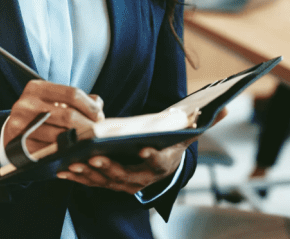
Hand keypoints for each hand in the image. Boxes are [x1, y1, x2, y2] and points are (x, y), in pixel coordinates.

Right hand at [4, 81, 104, 151]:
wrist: (11, 133)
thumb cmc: (39, 114)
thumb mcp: (53, 100)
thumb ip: (76, 100)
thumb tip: (98, 105)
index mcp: (36, 88)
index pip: (72, 93)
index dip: (90, 107)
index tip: (100, 116)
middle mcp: (26, 104)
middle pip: (68, 115)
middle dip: (88, 126)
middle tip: (98, 133)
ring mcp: (21, 125)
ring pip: (60, 136)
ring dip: (79, 141)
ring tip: (89, 143)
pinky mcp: (20, 146)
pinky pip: (50, 151)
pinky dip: (65, 152)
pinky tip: (73, 152)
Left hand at [57, 107, 228, 193]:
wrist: (164, 163)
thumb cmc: (172, 143)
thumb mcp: (190, 132)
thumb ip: (206, 120)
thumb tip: (227, 106)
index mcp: (163, 164)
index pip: (158, 162)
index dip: (152, 156)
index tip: (143, 149)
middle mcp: (144, 179)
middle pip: (126, 176)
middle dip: (109, 168)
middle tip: (93, 158)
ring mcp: (126, 183)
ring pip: (106, 182)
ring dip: (88, 175)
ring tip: (73, 164)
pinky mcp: (109, 183)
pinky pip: (92, 183)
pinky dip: (78, 178)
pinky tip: (62, 170)